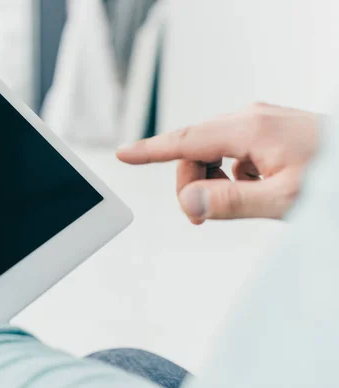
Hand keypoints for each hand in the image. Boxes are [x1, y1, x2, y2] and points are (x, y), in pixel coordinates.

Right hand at [117, 103, 318, 223]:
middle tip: (200, 215)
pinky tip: (256, 185)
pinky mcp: (267, 129)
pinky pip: (231, 150)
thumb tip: (189, 201)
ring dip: (211, 178)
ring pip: (211, 149)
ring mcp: (260, 120)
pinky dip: (231, 172)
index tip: (124, 153)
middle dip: (190, 181)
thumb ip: (231, 201)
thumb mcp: (283, 199)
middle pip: (195, 147)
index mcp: (250, 129)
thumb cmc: (333, 178)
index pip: (185, 140)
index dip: (150, 150)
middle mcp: (251, 117)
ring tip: (236, 200)